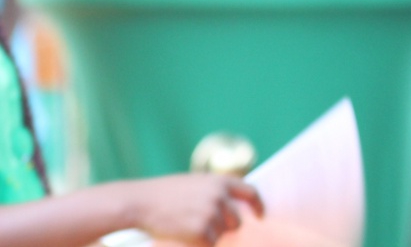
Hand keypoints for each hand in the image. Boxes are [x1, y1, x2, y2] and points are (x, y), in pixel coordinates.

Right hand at [123, 174, 263, 244]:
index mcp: (220, 181)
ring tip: (186, 226)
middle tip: (202, 227)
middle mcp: (220, 195)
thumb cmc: (164, 194)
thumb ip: (215, 191)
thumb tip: (233, 207)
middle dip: (224, 228)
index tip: (260, 216)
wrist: (140, 203)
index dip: (258, 206)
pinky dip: (199, 244)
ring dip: (208, 236)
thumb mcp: (195, 183)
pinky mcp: (202, 230)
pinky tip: (182, 235)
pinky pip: (210, 244)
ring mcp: (212, 213)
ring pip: (222, 234)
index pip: (251, 192)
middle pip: (236, 221)